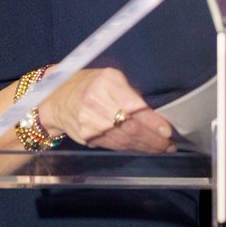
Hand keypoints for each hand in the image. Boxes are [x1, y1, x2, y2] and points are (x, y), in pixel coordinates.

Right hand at [37, 67, 173, 152]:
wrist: (57, 99)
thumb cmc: (90, 84)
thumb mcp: (110, 78)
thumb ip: (129, 93)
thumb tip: (153, 115)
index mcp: (105, 84)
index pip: (133, 107)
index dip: (152, 121)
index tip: (167, 130)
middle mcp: (95, 104)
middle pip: (129, 127)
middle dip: (153, 139)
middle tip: (169, 145)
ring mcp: (89, 124)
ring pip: (123, 140)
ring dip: (145, 147)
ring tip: (162, 148)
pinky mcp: (86, 137)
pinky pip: (114, 146)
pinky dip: (132, 148)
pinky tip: (144, 148)